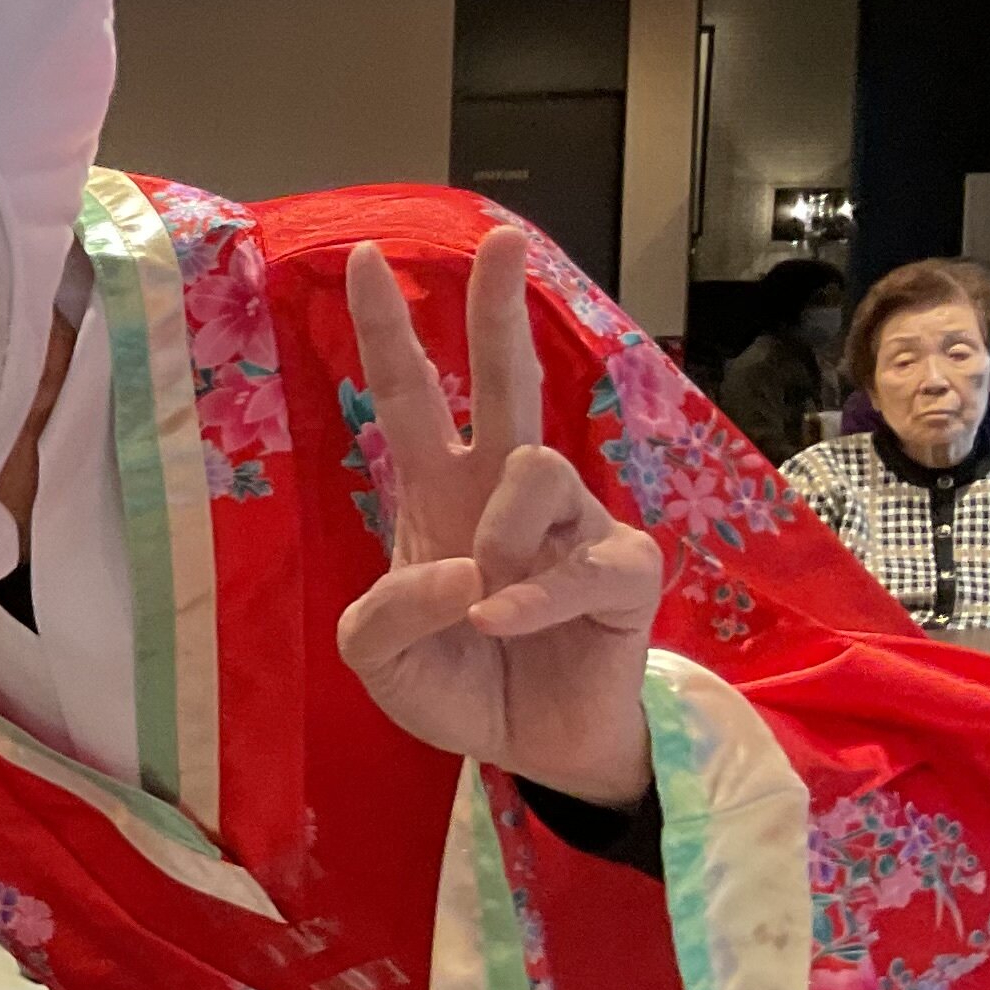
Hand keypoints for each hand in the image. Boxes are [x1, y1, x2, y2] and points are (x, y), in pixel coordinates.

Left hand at [335, 228, 662, 808]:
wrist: (531, 749)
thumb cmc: (459, 685)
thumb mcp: (381, 659)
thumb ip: (385, 616)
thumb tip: (457, 571)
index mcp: (440, 495)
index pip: (412, 397)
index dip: (389, 332)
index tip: (367, 256)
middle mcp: (507, 493)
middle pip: (509, 379)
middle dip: (498, 309)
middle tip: (499, 240)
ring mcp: (571, 524)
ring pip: (537, 465)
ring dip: (500, 528)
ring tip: (483, 601)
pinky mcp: (622, 570)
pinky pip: (582, 561)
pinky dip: (534, 597)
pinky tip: (505, 623)